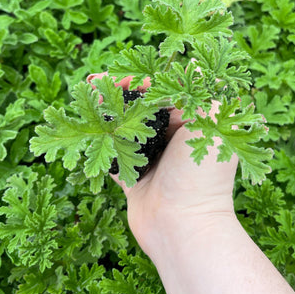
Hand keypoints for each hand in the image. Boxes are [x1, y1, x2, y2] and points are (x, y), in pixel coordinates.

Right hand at [87, 72, 238, 260]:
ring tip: (84, 100)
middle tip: (92, 83)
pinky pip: (111, 155)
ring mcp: (152, 159)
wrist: (184, 228)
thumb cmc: (200, 174)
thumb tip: (187, 66)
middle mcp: (173, 140)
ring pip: (124, 129)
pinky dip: (98, 142)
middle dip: (118, 94)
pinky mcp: (132, 178)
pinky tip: (84, 127)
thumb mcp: (211, 123)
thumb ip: (198, 92)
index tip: (118, 76)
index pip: (164, 92)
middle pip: (142, 108)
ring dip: (105, 114)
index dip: (140, 82)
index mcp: (194, 124)